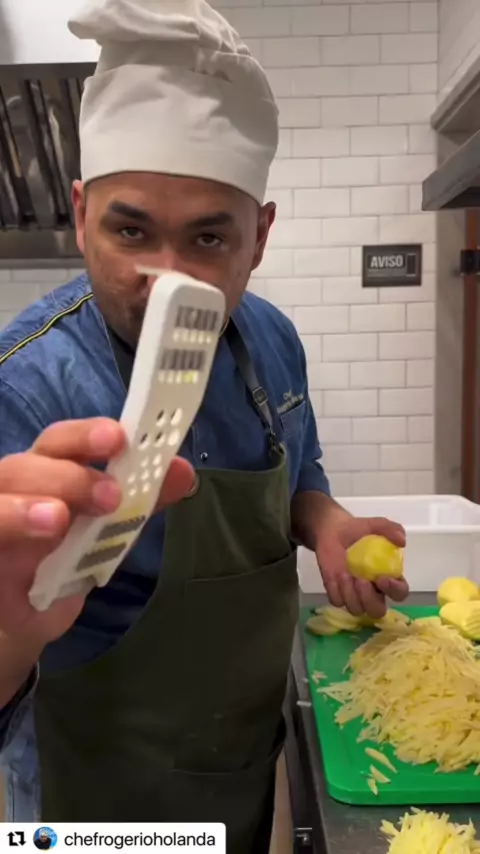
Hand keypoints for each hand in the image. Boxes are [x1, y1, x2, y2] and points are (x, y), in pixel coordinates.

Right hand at [0, 417, 193, 651]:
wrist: (25, 616)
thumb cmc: (64, 560)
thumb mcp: (108, 531)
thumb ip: (141, 501)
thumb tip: (183, 471)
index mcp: (48, 470)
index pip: (63, 441)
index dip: (87, 434)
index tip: (119, 438)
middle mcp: (15, 486)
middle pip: (28, 463)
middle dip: (69, 475)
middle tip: (110, 496)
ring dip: (26, 507)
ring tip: (58, 519)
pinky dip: (6, 528)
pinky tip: (21, 550)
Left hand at [315, 515, 408, 618]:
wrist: (332, 530)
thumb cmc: (358, 530)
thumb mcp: (376, 524)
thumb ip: (391, 529)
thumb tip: (401, 540)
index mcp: (389, 577)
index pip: (400, 593)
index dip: (394, 590)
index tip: (382, 578)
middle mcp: (373, 590)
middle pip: (377, 611)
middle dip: (369, 599)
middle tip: (360, 580)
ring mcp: (354, 594)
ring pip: (357, 609)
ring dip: (350, 593)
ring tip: (344, 572)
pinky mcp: (337, 592)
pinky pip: (338, 601)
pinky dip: (336, 591)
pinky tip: (335, 575)